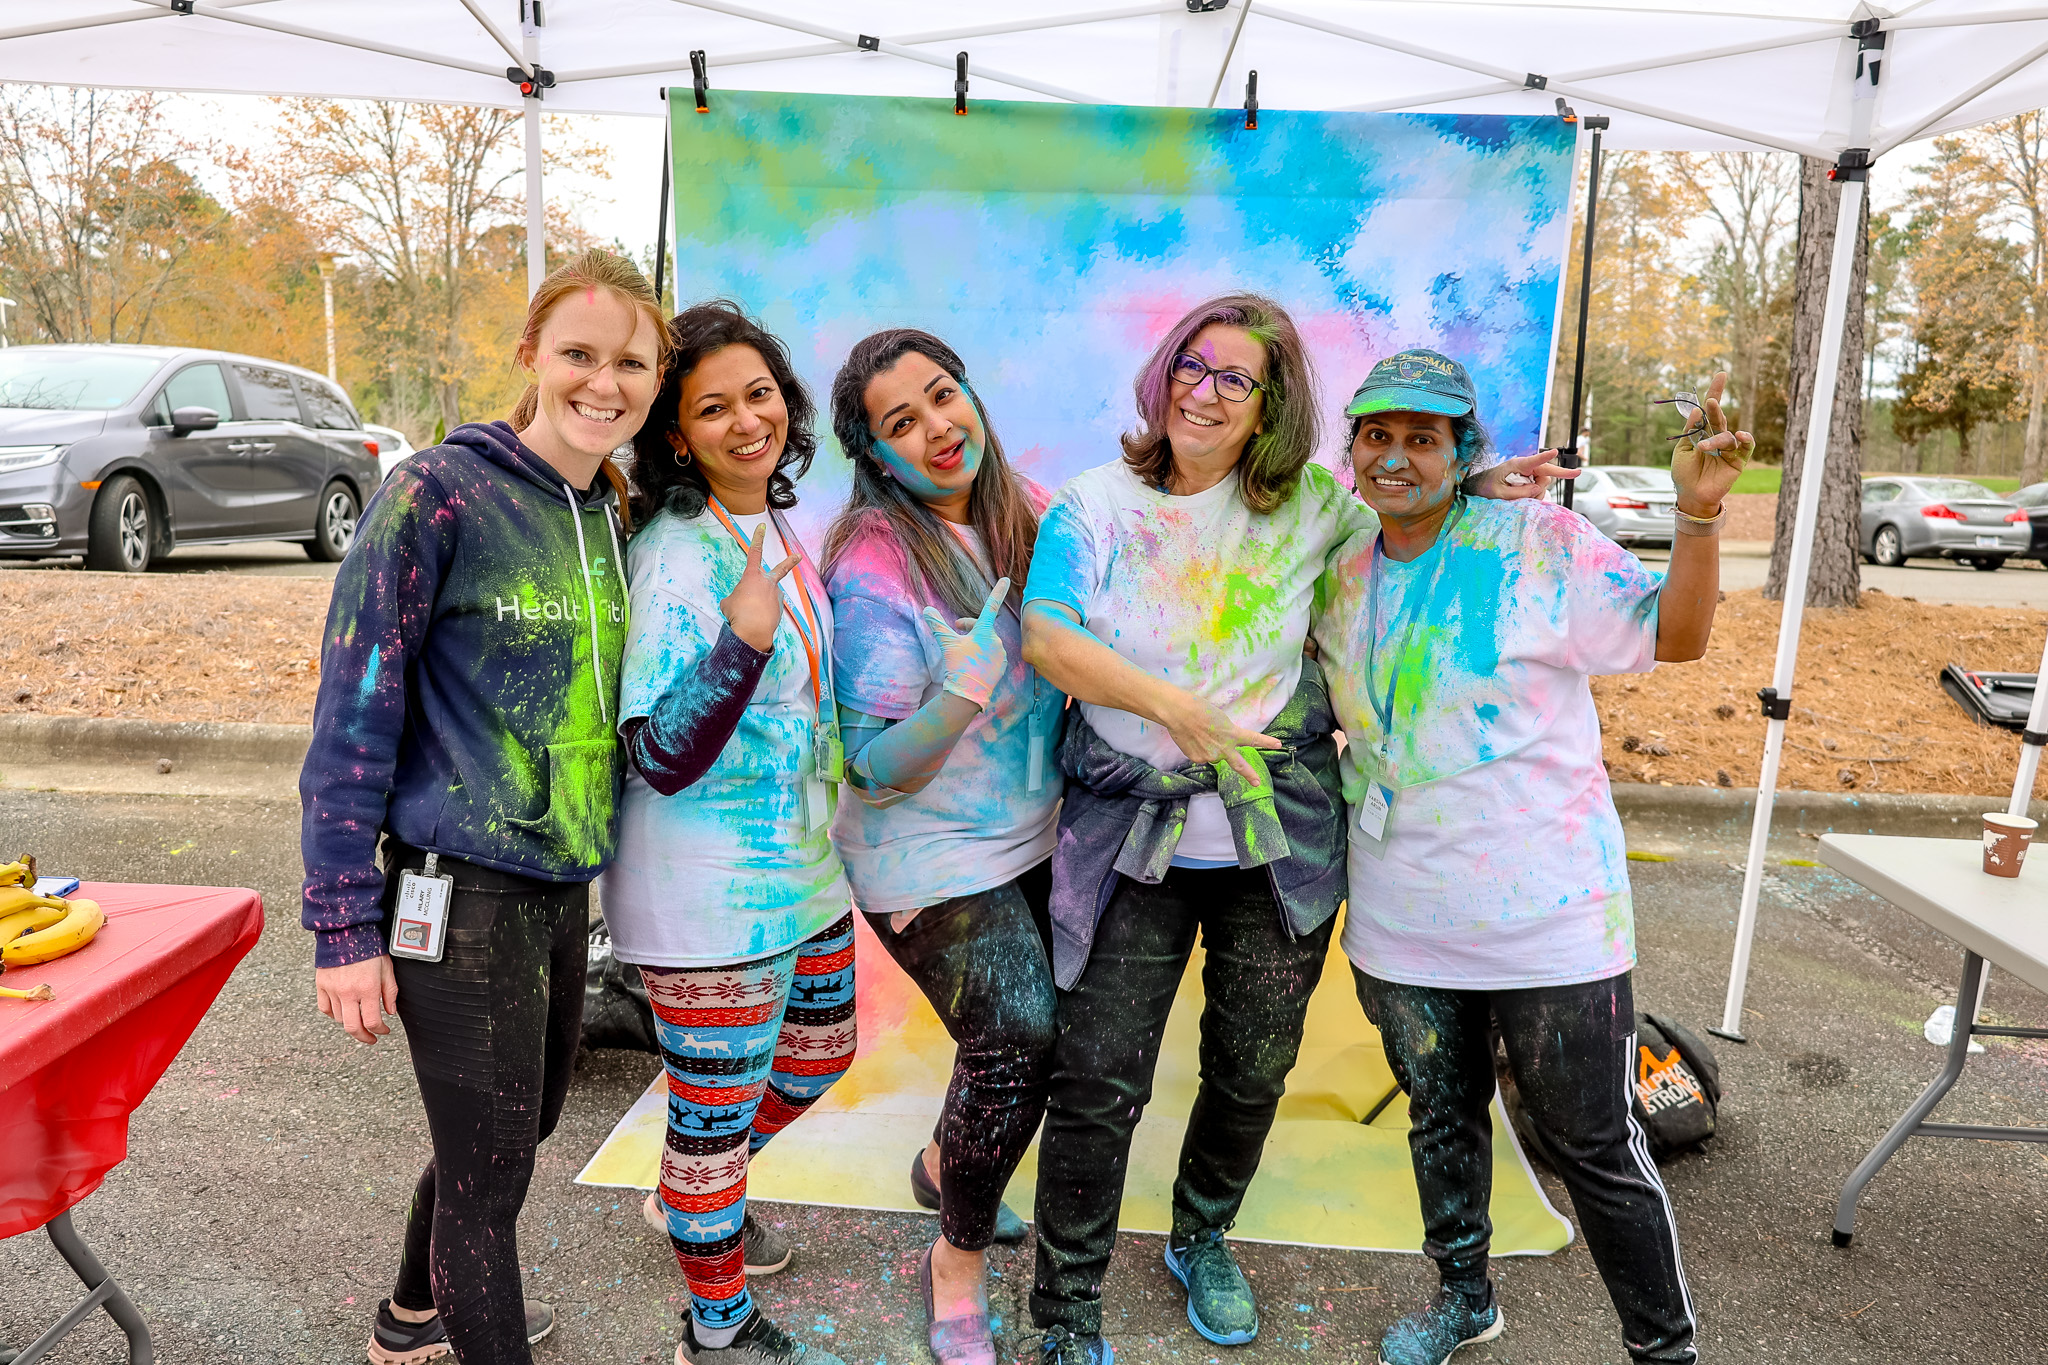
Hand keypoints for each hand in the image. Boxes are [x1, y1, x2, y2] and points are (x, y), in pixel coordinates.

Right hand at [316, 955, 398, 1045]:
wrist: (346, 930)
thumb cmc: (370, 947)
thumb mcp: (387, 968)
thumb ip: (390, 992)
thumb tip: (390, 1012)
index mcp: (368, 988)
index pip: (373, 1021)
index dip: (381, 1030)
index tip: (384, 1030)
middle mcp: (349, 992)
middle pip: (353, 1027)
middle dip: (364, 1037)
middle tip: (370, 1038)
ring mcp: (333, 989)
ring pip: (339, 1019)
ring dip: (351, 1023)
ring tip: (359, 1019)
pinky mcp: (321, 985)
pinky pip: (325, 1008)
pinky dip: (333, 1014)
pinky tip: (342, 1011)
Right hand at [720, 524, 800, 652]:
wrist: (752, 631)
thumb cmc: (737, 614)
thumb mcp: (728, 602)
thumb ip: (735, 598)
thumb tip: (742, 602)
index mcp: (752, 576)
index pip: (755, 552)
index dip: (758, 538)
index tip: (762, 526)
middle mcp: (767, 582)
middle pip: (781, 569)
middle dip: (790, 562)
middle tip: (798, 556)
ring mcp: (776, 595)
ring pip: (766, 598)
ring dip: (759, 605)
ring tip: (750, 615)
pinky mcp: (780, 609)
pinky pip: (768, 610)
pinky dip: (762, 615)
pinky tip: (756, 622)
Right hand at [924, 577, 1010, 708]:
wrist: (968, 693)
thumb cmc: (958, 665)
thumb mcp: (946, 643)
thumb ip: (937, 625)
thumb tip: (927, 609)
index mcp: (985, 631)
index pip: (991, 606)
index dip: (998, 591)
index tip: (1006, 578)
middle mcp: (996, 640)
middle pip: (981, 628)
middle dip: (968, 628)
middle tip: (956, 630)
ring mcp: (1001, 654)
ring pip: (986, 642)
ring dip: (975, 643)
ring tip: (964, 653)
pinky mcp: (1002, 666)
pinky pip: (991, 655)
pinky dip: (982, 656)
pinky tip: (973, 664)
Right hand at [1161, 689, 1281, 781]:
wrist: (1180, 713)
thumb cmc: (1199, 710)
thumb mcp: (1220, 719)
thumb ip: (1225, 734)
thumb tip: (1220, 746)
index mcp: (1232, 734)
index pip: (1253, 739)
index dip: (1266, 742)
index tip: (1278, 745)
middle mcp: (1224, 748)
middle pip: (1239, 765)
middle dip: (1249, 774)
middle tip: (1257, 783)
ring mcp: (1211, 756)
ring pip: (1213, 756)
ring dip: (1208, 748)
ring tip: (1198, 735)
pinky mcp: (1198, 759)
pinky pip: (1201, 757)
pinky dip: (1197, 750)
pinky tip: (1191, 740)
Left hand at [1466, 448, 1581, 500]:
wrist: (1478, 486)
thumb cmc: (1486, 487)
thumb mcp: (1499, 493)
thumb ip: (1518, 492)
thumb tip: (1539, 488)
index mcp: (1516, 465)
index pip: (1534, 461)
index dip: (1545, 457)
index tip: (1555, 451)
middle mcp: (1525, 466)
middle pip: (1547, 472)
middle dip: (1552, 479)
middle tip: (1570, 477)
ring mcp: (1528, 473)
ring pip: (1544, 483)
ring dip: (1537, 493)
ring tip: (1520, 498)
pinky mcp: (1528, 479)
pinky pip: (1540, 488)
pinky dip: (1536, 495)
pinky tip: (1525, 498)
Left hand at [1671, 371, 1752, 515]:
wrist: (1690, 496)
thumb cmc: (1684, 474)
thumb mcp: (1682, 450)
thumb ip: (1691, 431)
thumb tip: (1696, 410)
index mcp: (1703, 433)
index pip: (1710, 411)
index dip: (1715, 392)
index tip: (1721, 374)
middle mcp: (1717, 438)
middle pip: (1719, 418)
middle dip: (1715, 408)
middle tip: (1710, 401)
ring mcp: (1728, 449)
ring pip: (1727, 436)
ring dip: (1716, 439)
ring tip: (1704, 448)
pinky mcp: (1738, 461)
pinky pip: (1746, 447)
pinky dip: (1746, 440)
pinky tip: (1741, 435)